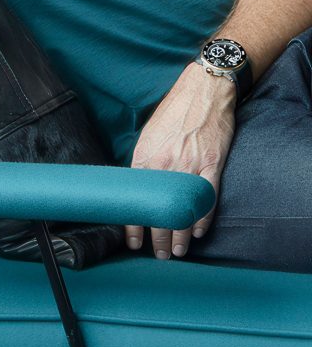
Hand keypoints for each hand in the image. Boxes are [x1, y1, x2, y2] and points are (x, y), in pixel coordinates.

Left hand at [125, 63, 235, 258]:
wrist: (202, 91)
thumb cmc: (174, 111)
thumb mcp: (148, 135)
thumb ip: (144, 162)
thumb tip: (138, 186)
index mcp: (146, 158)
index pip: (136, 200)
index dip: (134, 226)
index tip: (133, 242)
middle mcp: (165, 165)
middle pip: (160, 211)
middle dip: (157, 238)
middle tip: (159, 254)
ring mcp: (190, 166)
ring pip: (182, 211)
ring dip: (179, 235)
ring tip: (176, 250)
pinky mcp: (212, 164)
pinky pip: (206, 198)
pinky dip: (202, 218)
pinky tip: (196, 231)